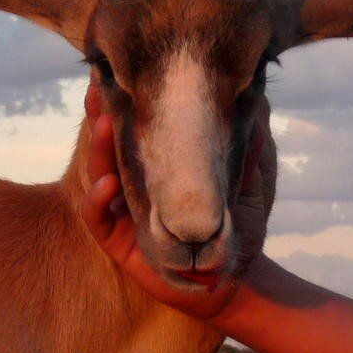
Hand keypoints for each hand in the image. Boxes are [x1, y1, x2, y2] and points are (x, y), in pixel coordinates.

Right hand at [78, 86, 274, 321]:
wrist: (237, 280)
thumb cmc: (241, 231)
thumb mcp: (251, 185)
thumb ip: (251, 151)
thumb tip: (258, 104)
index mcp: (159, 168)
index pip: (134, 130)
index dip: (123, 103)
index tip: (118, 73)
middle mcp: (135, 186)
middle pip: (108, 146)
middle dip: (99, 116)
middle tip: (95, 88)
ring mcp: (125, 214)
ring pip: (98, 176)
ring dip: (98, 150)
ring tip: (103, 123)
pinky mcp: (121, 243)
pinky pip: (98, 220)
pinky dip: (98, 200)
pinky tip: (107, 184)